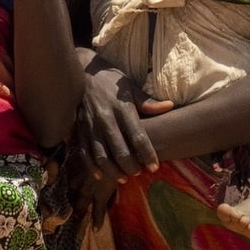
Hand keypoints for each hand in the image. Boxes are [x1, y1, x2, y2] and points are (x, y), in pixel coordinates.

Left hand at [63, 142, 118, 228]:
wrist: (117, 148)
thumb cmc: (104, 143)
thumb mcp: (89, 144)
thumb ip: (82, 148)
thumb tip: (75, 144)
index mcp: (73, 167)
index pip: (67, 183)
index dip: (68, 188)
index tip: (70, 191)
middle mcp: (77, 181)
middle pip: (71, 196)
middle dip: (71, 203)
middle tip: (71, 211)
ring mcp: (88, 190)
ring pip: (80, 206)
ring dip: (79, 214)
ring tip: (79, 223)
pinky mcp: (101, 196)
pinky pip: (98, 212)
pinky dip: (97, 221)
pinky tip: (95, 229)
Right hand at [74, 57, 172, 183]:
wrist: (83, 72)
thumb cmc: (111, 80)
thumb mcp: (131, 86)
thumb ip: (148, 102)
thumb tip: (170, 106)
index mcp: (122, 108)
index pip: (138, 136)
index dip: (147, 154)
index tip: (155, 167)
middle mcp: (106, 119)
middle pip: (120, 150)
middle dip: (131, 167)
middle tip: (140, 173)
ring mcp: (91, 126)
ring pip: (101, 156)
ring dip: (113, 171)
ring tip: (124, 178)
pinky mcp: (79, 129)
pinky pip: (84, 153)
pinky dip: (92, 167)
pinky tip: (101, 175)